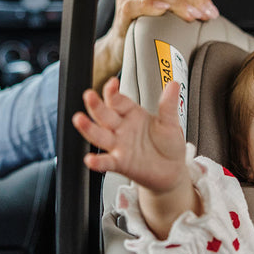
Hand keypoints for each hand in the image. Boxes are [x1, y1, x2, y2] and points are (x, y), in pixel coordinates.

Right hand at [73, 77, 197, 237]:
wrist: (171, 170)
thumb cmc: (168, 145)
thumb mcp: (170, 123)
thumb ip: (168, 105)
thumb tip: (173, 84)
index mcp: (132, 114)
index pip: (118, 100)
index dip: (113, 92)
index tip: (112, 83)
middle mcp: (121, 128)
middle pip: (104, 115)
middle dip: (96, 105)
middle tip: (89, 95)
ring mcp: (119, 145)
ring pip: (99, 135)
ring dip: (88, 128)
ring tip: (79, 120)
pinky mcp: (119, 163)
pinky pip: (106, 162)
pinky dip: (98, 162)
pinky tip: (91, 159)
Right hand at [92, 0, 219, 89]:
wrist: (123, 47)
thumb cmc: (148, 24)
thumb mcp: (172, 5)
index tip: (212, 11)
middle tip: (206, 16)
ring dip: (178, 2)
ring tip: (192, 17)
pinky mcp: (121, 9)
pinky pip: (137, 4)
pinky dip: (153, 6)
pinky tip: (164, 11)